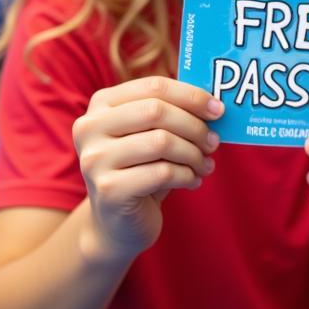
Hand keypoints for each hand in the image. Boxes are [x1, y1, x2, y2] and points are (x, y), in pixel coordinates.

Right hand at [73, 77, 222, 262]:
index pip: (154, 86)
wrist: (118, 222)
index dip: (192, 96)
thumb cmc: (142, 168)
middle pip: (157, 111)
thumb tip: (216, 104)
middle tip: (214, 141)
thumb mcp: (152, 134)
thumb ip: (173, 113)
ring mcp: (95, 159)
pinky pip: (162, 173)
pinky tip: (193, 180)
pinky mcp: (108, 190)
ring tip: (206, 164)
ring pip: (162, 142)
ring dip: (194, 154)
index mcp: (102, 104)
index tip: (218, 109)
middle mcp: (90, 127)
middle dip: (195, 126)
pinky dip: (187, 175)